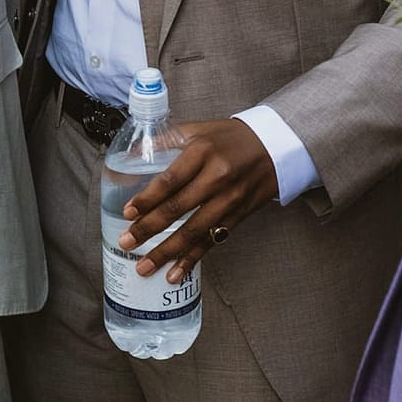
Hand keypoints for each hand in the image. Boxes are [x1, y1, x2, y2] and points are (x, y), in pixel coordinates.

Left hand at [117, 118, 277, 284]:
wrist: (275, 146)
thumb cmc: (230, 137)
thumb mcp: (197, 129)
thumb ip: (163, 140)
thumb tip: (128, 156)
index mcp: (202, 152)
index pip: (170, 180)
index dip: (147, 198)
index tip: (128, 212)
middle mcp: (217, 178)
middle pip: (178, 208)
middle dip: (149, 229)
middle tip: (127, 243)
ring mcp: (229, 200)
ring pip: (194, 231)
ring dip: (167, 251)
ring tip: (145, 266)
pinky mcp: (238, 216)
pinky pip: (212, 241)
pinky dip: (192, 259)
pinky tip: (176, 272)